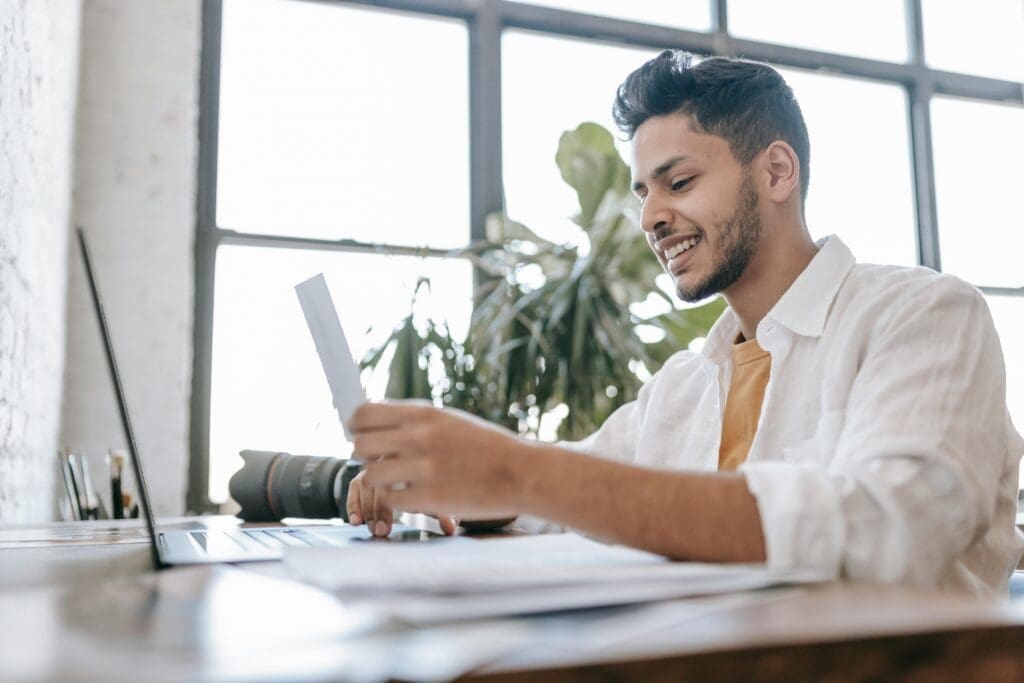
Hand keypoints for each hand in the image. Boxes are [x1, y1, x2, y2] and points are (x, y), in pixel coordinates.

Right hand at [345, 469, 459, 536]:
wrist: (415, 459)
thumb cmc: (430, 481)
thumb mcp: (438, 492)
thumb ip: (444, 509)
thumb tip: (450, 530)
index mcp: (412, 461)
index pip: (404, 479)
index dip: (403, 502)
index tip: (402, 520)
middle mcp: (392, 459)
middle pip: (381, 480)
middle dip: (379, 508)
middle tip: (381, 531)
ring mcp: (376, 465)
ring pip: (365, 482)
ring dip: (366, 508)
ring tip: (372, 529)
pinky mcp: (364, 473)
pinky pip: (354, 486)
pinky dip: (353, 503)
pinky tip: (356, 520)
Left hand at [349, 401, 522, 534]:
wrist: (522, 472)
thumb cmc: (487, 447)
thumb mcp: (450, 421)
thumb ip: (414, 421)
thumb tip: (374, 421)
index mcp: (424, 414)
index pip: (364, 414)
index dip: (356, 425)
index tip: (360, 433)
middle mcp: (419, 438)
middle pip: (360, 445)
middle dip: (364, 455)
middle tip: (379, 461)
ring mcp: (423, 469)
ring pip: (371, 475)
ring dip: (380, 480)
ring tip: (398, 481)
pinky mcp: (429, 499)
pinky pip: (391, 500)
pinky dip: (397, 500)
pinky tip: (413, 496)